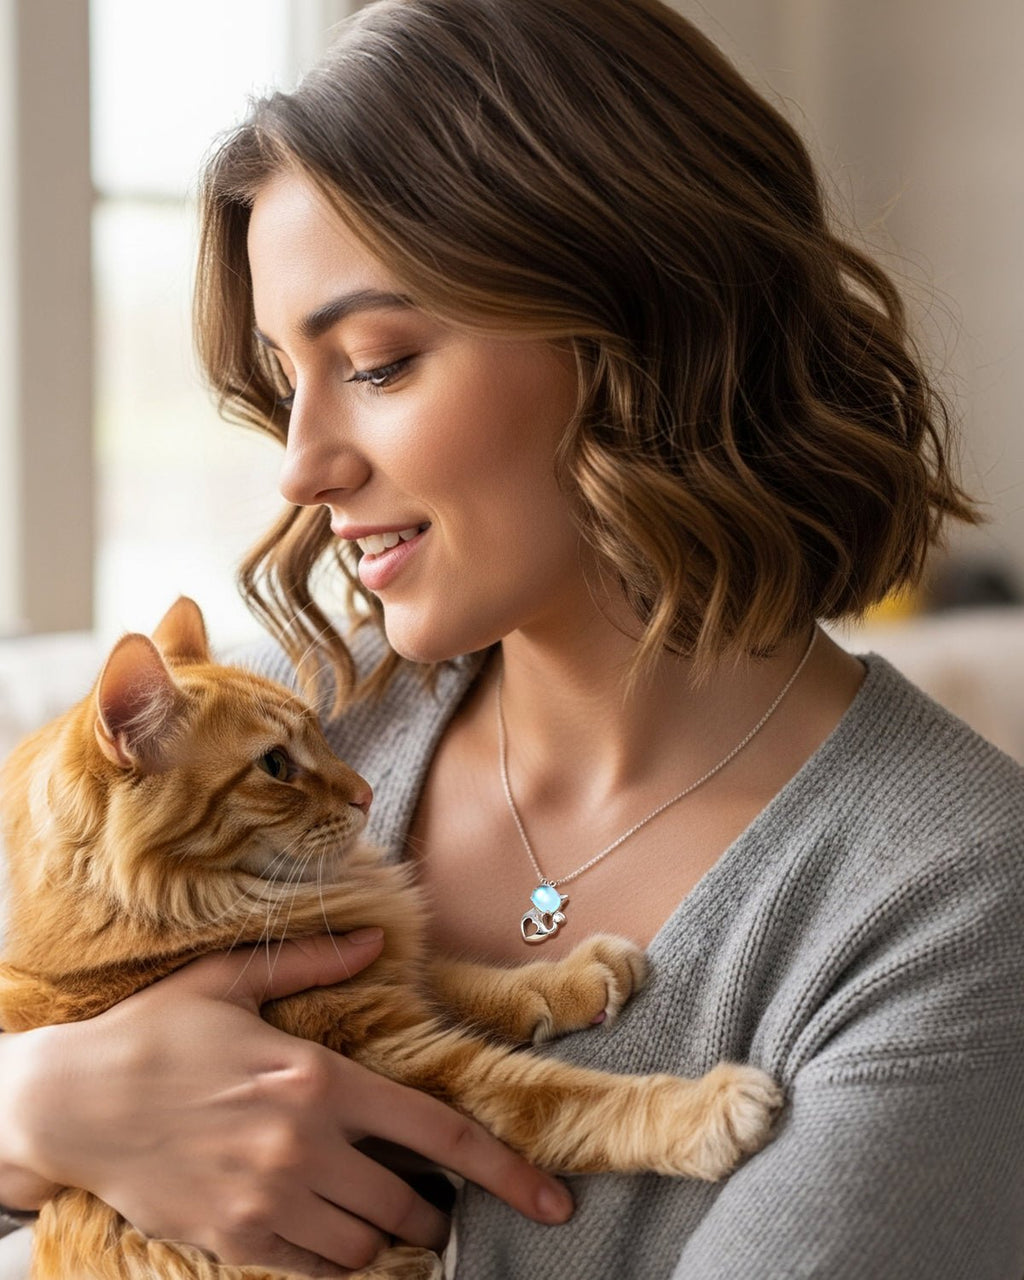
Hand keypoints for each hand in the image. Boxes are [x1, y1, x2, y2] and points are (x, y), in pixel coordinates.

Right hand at [0, 932, 573, 1273]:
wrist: (72, 1104)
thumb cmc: (156, 1034)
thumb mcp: (232, 983)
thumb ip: (314, 961)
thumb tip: (375, 939)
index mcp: (317, 1078)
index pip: (434, 1131)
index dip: (502, 1168)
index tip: (547, 1197)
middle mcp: (304, 1144)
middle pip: (407, 1201)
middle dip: (433, 1210)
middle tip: (434, 1205)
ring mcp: (269, 1199)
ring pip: (366, 1243)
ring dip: (387, 1237)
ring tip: (387, 1221)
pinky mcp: (235, 1239)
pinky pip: (314, 1271)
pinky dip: (339, 1263)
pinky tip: (338, 1243)